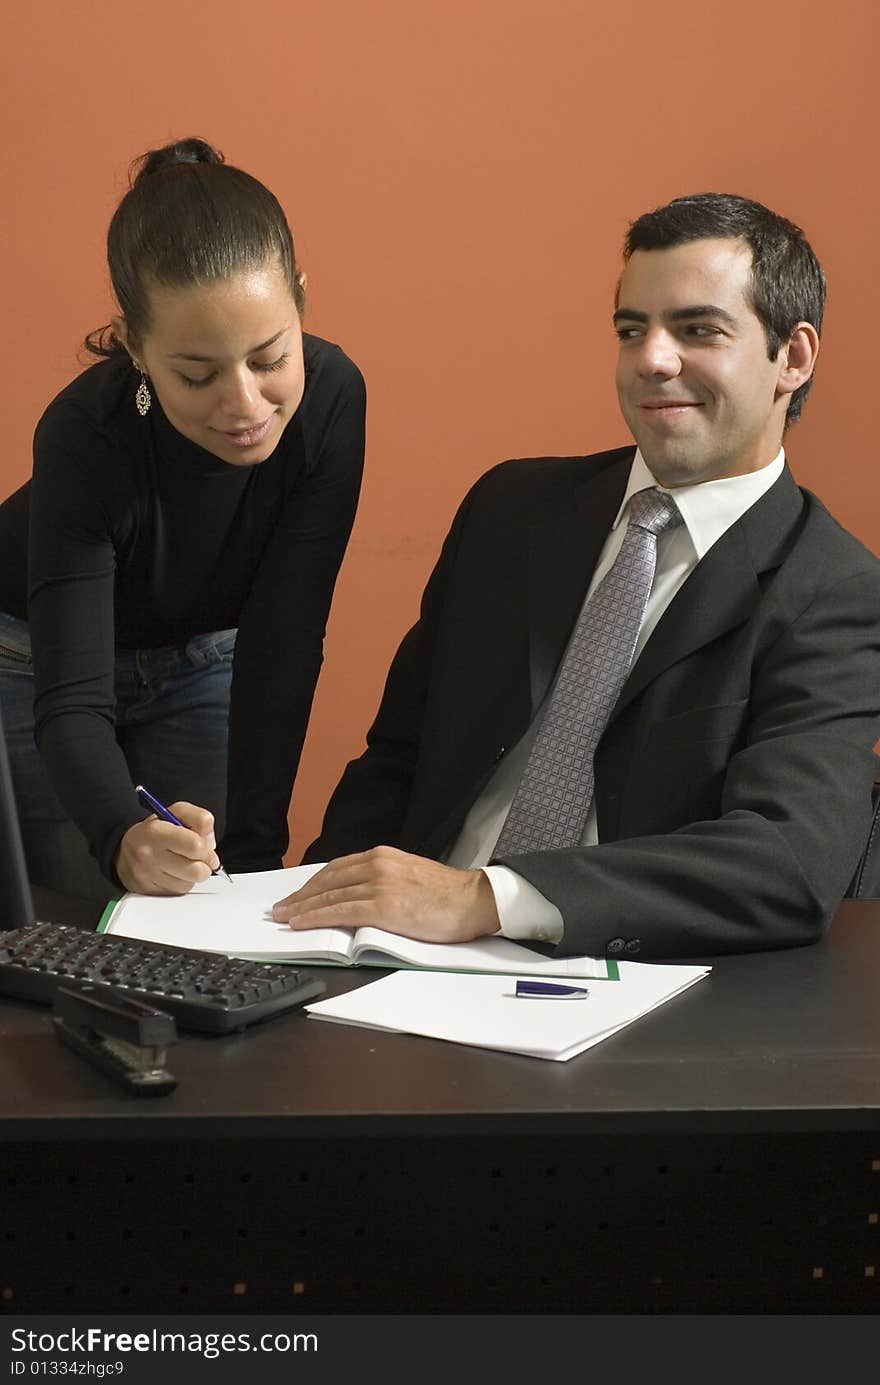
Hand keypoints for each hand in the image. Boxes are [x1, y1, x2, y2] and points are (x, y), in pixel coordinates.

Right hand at [116, 801, 219, 894]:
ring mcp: (148, 876)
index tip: (206, 846)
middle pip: (197, 870)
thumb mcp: (175, 813)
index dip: (207, 847)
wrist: (125, 852)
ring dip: (192, 875)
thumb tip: (209, 841)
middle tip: (198, 857)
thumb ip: (199, 818)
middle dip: (204, 864)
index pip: (195, 845)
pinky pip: (179, 892)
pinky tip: (174, 873)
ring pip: (190, 884)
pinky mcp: (149, 892)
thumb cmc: (154, 832)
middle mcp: (149, 855)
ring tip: (182, 863)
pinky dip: (182, 883)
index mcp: (155, 832)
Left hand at [271, 846, 500, 942]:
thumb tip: (361, 897)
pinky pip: (340, 912)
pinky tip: (301, 922)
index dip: (313, 884)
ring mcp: (379, 885)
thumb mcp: (410, 875)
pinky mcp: (383, 907)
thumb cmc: (448, 895)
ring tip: (285, 918)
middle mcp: (377, 865)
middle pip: (327, 880)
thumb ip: (384, 880)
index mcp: (383, 856)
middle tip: (282, 908)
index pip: (337, 868)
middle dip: (301, 896)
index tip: (298, 894)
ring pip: (329, 896)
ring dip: (302, 907)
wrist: (474, 900)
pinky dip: (316, 917)